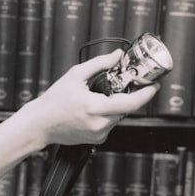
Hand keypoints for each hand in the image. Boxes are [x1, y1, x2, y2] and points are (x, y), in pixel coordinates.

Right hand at [29, 51, 159, 146]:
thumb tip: (117, 55)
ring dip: (115, 105)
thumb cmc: (54, 101)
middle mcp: (99, 123)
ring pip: (119, 116)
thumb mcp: (75, 75)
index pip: (130, 103)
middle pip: (126, 108)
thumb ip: (100, 64)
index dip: (146, 94)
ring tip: (97, 98)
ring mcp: (99, 134)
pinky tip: (92, 109)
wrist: (40, 124)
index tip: (154, 86)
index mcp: (94, 107)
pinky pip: (111, 124)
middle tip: (119, 85)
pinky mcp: (97, 140)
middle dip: (126, 95)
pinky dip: (108, 114)